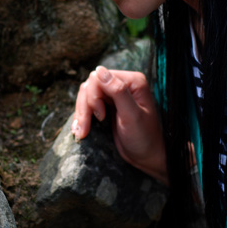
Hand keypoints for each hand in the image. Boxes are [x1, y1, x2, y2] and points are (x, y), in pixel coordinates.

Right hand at [72, 66, 168, 184]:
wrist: (146, 157)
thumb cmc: (144, 138)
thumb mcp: (132, 115)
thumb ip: (118, 91)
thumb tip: (99, 70)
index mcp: (132, 81)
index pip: (99, 78)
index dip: (94, 97)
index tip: (101, 118)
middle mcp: (122, 84)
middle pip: (89, 86)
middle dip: (85, 107)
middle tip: (86, 129)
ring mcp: (113, 94)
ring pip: (85, 95)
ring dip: (81, 113)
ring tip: (82, 132)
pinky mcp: (106, 106)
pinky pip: (87, 104)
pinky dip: (82, 117)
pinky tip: (80, 130)